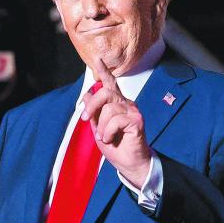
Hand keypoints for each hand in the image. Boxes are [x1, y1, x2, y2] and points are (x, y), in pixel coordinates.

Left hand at [81, 58, 150, 187]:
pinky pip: (115, 121)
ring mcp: (133, 111)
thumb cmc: (116, 146)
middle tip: (86, 119)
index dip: (104, 71)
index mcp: (117, 104)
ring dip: (102, 127)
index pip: (110, 83)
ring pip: (109, 110)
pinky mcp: (137, 121)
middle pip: (105, 93)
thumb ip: (94, 111)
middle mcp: (126, 104)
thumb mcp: (98, 127)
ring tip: (105, 137)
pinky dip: (108, 132)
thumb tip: (86, 93)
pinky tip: (111, 139)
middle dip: (92, 106)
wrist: (128, 163)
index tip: (97, 59)